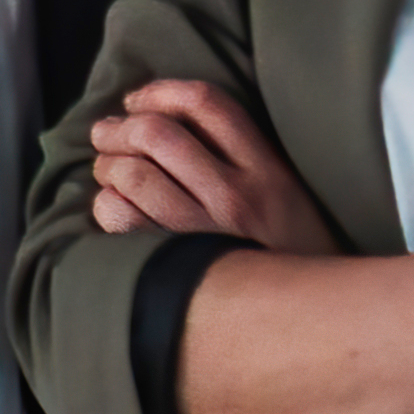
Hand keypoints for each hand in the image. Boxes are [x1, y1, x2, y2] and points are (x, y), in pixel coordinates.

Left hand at [89, 73, 335, 251]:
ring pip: (133, 175)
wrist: (307, 322)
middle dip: (119, 127)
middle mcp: (236, 197)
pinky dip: (106, 204)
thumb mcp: (286, 195)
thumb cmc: (288, 253)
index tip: (138, 100)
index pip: (206, 104)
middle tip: (106, 132)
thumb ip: (241, 156)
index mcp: (267, 170)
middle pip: (158, 135)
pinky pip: (122, 220)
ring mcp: (203, 234)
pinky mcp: (175, 266)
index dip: (160, 91)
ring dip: (107, 165)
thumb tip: (168, 118)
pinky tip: (113, 206)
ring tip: (106, 169)